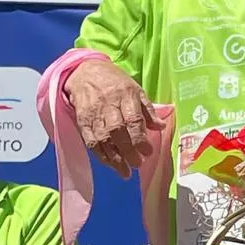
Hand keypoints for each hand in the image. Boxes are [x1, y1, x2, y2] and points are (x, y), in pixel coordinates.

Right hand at [66, 59, 160, 177]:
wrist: (84, 72)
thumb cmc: (115, 82)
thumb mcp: (135, 89)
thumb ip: (148, 110)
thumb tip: (161, 127)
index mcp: (125, 95)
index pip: (133, 119)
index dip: (140, 138)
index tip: (148, 152)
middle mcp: (108, 105)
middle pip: (117, 131)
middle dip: (128, 150)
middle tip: (138, 164)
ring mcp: (93, 114)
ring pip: (103, 138)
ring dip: (114, 158)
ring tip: (125, 172)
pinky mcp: (82, 121)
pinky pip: (90, 141)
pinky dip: (100, 155)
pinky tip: (110, 164)